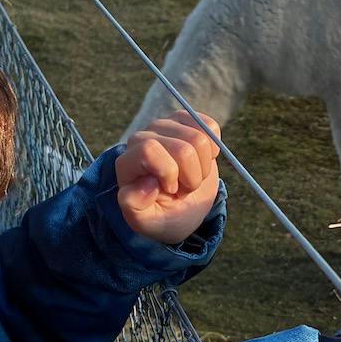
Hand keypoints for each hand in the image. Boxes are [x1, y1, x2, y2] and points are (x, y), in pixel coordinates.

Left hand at [115, 111, 222, 244]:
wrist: (182, 207)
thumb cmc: (161, 214)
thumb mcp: (145, 220)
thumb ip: (135, 205)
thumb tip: (148, 183)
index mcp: (128, 162)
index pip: (149, 150)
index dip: (169, 172)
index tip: (171, 189)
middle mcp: (143, 138)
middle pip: (183, 149)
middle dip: (192, 177)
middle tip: (182, 188)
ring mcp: (165, 126)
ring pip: (200, 138)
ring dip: (202, 166)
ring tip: (190, 177)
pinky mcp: (185, 121)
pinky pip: (209, 125)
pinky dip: (213, 148)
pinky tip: (201, 160)